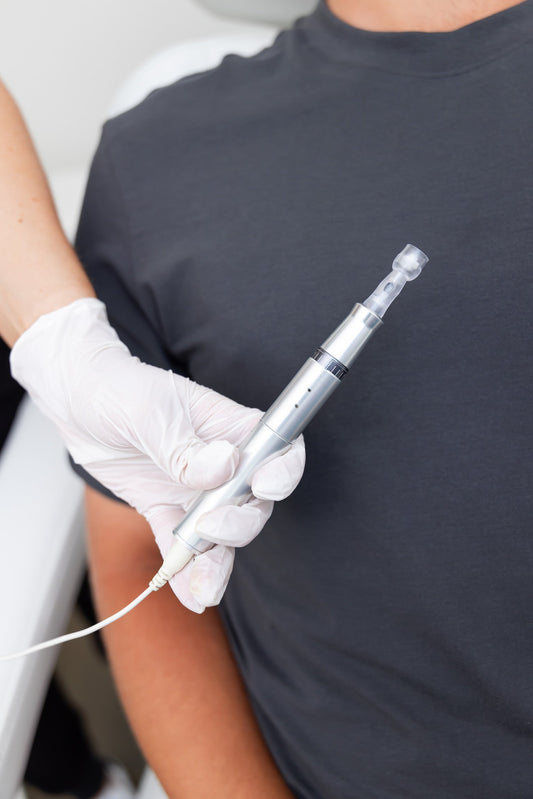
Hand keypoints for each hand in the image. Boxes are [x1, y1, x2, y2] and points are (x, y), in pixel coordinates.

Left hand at [10, 298, 304, 610]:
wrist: (78, 400)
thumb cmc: (121, 388)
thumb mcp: (150, 411)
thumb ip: (185, 446)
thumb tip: (225, 466)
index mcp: (232, 428)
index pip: (278, 451)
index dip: (283, 472)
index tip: (265, 487)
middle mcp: (224, 464)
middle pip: (253, 503)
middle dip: (239, 522)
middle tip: (210, 525)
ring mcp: (196, 490)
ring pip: (221, 534)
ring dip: (216, 562)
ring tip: (204, 589)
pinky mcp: (166, 509)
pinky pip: (180, 544)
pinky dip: (183, 569)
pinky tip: (187, 595)